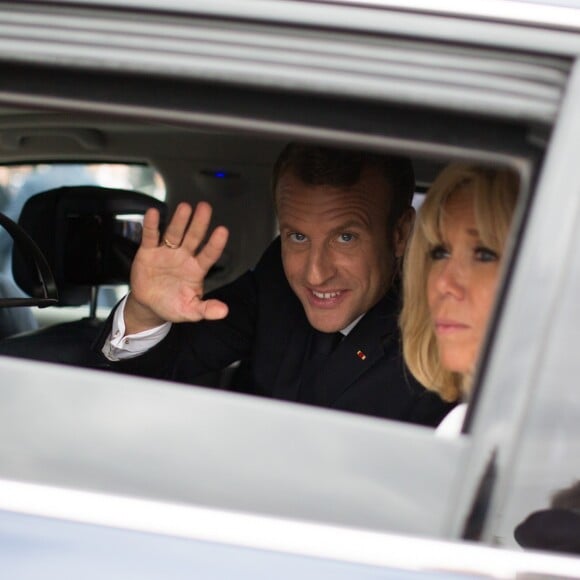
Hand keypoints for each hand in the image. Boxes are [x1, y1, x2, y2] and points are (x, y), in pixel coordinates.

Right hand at [124, 201, 228, 333]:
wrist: (149, 306)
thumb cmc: (173, 305)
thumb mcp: (191, 311)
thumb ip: (206, 310)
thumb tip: (224, 311)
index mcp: (196, 269)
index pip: (209, 254)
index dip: (215, 244)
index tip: (222, 231)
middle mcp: (183, 257)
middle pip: (193, 237)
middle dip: (199, 223)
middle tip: (205, 207)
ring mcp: (166, 252)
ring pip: (174, 233)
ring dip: (179, 221)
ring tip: (185, 207)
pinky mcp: (148, 252)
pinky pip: (150, 237)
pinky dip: (151, 225)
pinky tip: (153, 213)